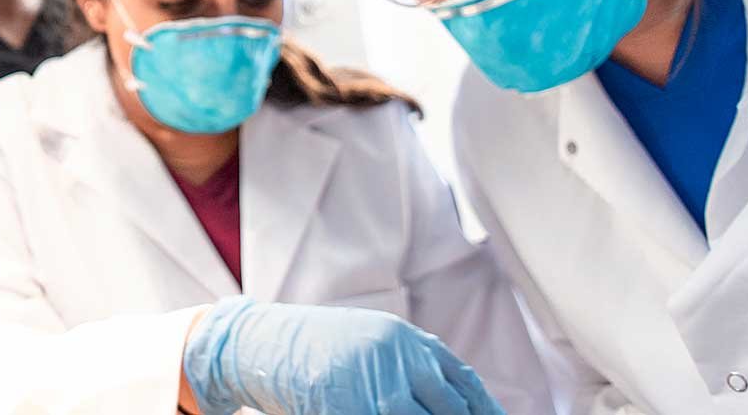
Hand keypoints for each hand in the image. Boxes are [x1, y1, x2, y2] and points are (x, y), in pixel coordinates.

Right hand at [182, 297, 503, 414]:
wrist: (261, 340)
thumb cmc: (317, 345)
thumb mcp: (371, 340)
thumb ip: (411, 361)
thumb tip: (458, 397)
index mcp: (406, 339)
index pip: (463, 384)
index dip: (485, 411)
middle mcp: (396, 356)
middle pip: (448, 408)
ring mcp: (372, 381)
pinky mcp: (347, 403)